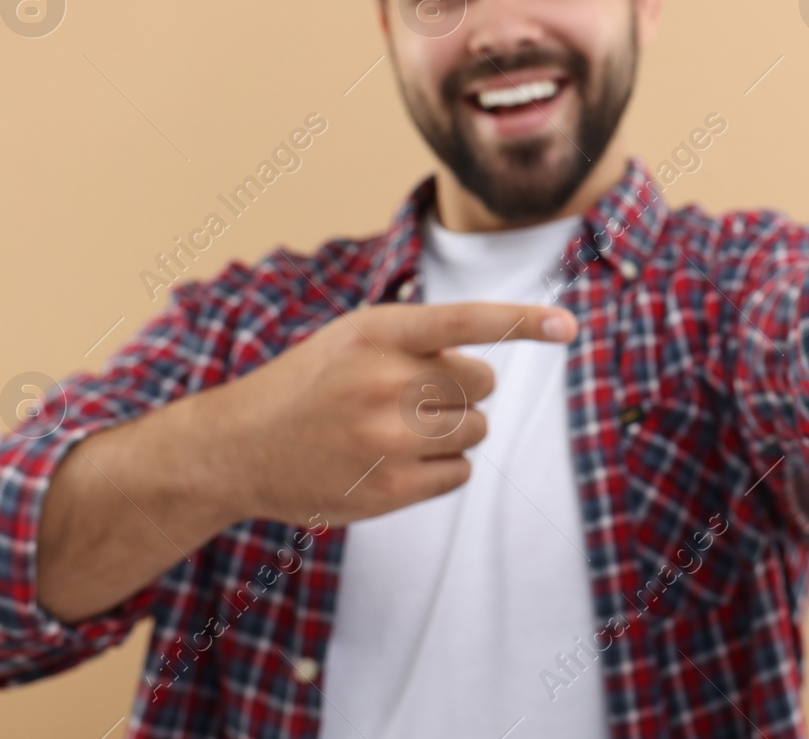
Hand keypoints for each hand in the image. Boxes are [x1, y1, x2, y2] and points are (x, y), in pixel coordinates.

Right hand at [217, 300, 578, 525]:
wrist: (239, 447)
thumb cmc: (311, 385)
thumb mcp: (352, 337)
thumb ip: (415, 338)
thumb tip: (487, 367)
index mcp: (376, 330)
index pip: (465, 320)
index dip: (522, 322)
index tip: (569, 327)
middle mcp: (385, 379)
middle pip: (482, 383)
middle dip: (460, 389)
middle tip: (411, 397)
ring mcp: (388, 437)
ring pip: (475, 428)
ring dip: (450, 429)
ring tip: (394, 430)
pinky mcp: (391, 487)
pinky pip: (461, 471)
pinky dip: (443, 467)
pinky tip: (396, 462)